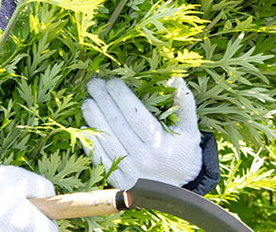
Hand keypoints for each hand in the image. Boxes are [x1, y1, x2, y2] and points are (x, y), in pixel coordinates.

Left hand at [81, 77, 202, 189]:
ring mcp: (129, 172)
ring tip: (87, 102)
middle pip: (117, 124)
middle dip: (103, 101)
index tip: (112, 81)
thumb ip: (185, 105)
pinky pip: (101, 159)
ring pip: (106, 140)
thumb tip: (176, 80)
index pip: (135, 114)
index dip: (121, 96)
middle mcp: (142, 159)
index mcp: (160, 144)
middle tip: (94, 84)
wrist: (179, 194)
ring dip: (93, 119)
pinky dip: (91, 143)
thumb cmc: (184, 155)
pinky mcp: (119, 181)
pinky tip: (85, 127)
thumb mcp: (190, 131)